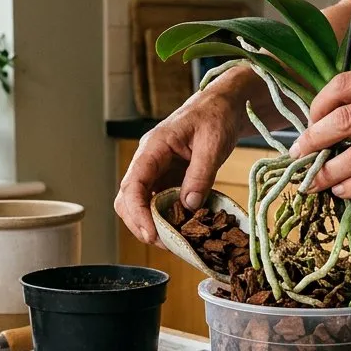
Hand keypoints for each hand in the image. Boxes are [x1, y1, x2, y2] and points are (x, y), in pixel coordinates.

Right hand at [114, 81, 248, 244]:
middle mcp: (148, 161)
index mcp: (153, 147)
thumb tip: (189, 206)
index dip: (138, 213)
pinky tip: (182, 230)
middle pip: (127, 199)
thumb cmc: (216, 116)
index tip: (152, 234)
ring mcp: (155, 171)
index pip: (133, 185)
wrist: (223, 106)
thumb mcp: (213, 144)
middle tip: (166, 244)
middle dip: (140, 225)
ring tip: (175, 242)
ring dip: (152, 225)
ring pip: (139, 204)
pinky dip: (165, 219)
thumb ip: (200, 175)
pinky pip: (157, 203)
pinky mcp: (167, 179)